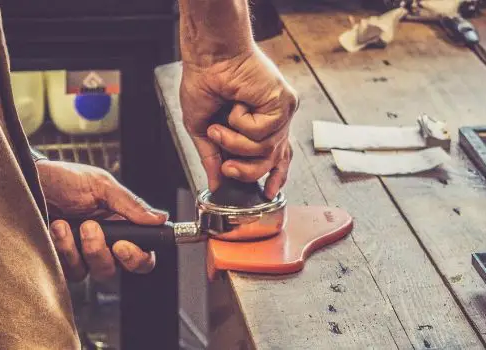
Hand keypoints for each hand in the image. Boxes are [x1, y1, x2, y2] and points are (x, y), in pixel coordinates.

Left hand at [37, 160, 168, 282]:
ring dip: (76, 248)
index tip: (122, 246)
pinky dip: (61, 248)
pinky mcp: (60, 260)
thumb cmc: (66, 179)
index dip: (137, 258)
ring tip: (64, 223)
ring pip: (90, 272)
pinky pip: (67, 270)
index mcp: (121, 226)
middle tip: (89, 227)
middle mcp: (104, 244)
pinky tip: (55, 227)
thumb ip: (131, 205)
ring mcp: (81, 255)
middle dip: (100, 252)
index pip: (142, 256)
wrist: (32, 180)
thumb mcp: (101, 185)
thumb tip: (160, 218)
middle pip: (115, 270)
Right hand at [180, 47, 297, 197]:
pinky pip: (264, 131)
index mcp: (260, 125)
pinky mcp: (284, 103)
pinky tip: (237, 105)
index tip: (270, 193)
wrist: (209, 57)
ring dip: (236, 143)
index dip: (276, 176)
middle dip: (246, 171)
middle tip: (226, 167)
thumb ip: (211, 158)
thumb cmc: (204, 83)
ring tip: (219, 126)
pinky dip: (243, 123)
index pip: (277, 157)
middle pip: (271, 162)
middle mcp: (274, 121)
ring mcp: (280, 113)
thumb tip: (215, 182)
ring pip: (266, 150)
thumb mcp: (201, 129)